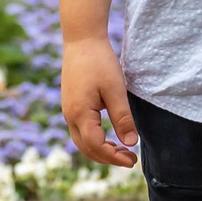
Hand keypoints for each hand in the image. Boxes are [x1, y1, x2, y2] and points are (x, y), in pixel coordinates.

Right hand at [62, 32, 138, 166]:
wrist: (82, 40)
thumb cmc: (99, 62)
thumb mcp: (115, 90)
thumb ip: (123, 118)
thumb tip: (132, 144)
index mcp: (80, 114)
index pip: (96, 146)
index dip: (114, 157)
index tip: (132, 160)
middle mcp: (70, 116)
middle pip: (87, 149)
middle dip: (108, 158)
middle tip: (130, 159)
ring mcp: (68, 111)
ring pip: (82, 142)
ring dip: (101, 150)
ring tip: (123, 151)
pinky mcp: (70, 105)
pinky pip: (81, 131)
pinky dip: (95, 140)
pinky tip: (110, 137)